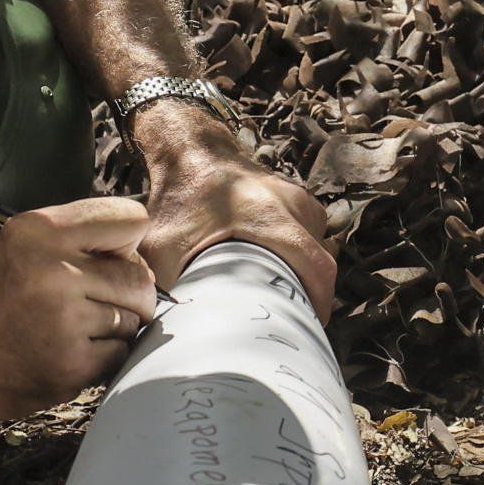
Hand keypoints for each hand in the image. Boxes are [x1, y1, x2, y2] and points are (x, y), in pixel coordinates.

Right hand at [0, 196, 158, 419]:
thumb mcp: (20, 246)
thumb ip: (78, 239)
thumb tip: (143, 254)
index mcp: (40, 231)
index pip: (131, 219)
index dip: (126, 244)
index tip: (107, 261)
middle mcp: (53, 272)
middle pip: (140, 278)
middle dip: (129, 295)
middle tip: (95, 306)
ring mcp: (63, 322)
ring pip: (133, 320)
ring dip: (113, 329)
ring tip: (70, 330)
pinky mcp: (70, 366)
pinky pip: (120, 355)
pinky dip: (103, 359)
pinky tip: (67, 354)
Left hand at [136, 107, 338, 314]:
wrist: (191, 151)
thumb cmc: (178, 199)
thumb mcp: (163, 247)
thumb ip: (165, 288)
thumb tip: (169, 332)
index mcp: (273, 219)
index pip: (318, 272)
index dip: (315, 307)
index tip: (300, 333)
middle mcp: (296, 207)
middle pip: (321, 267)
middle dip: (309, 299)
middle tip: (288, 328)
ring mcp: (301, 201)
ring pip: (317, 252)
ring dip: (303, 278)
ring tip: (281, 304)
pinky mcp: (299, 200)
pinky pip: (310, 238)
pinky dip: (299, 259)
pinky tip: (276, 273)